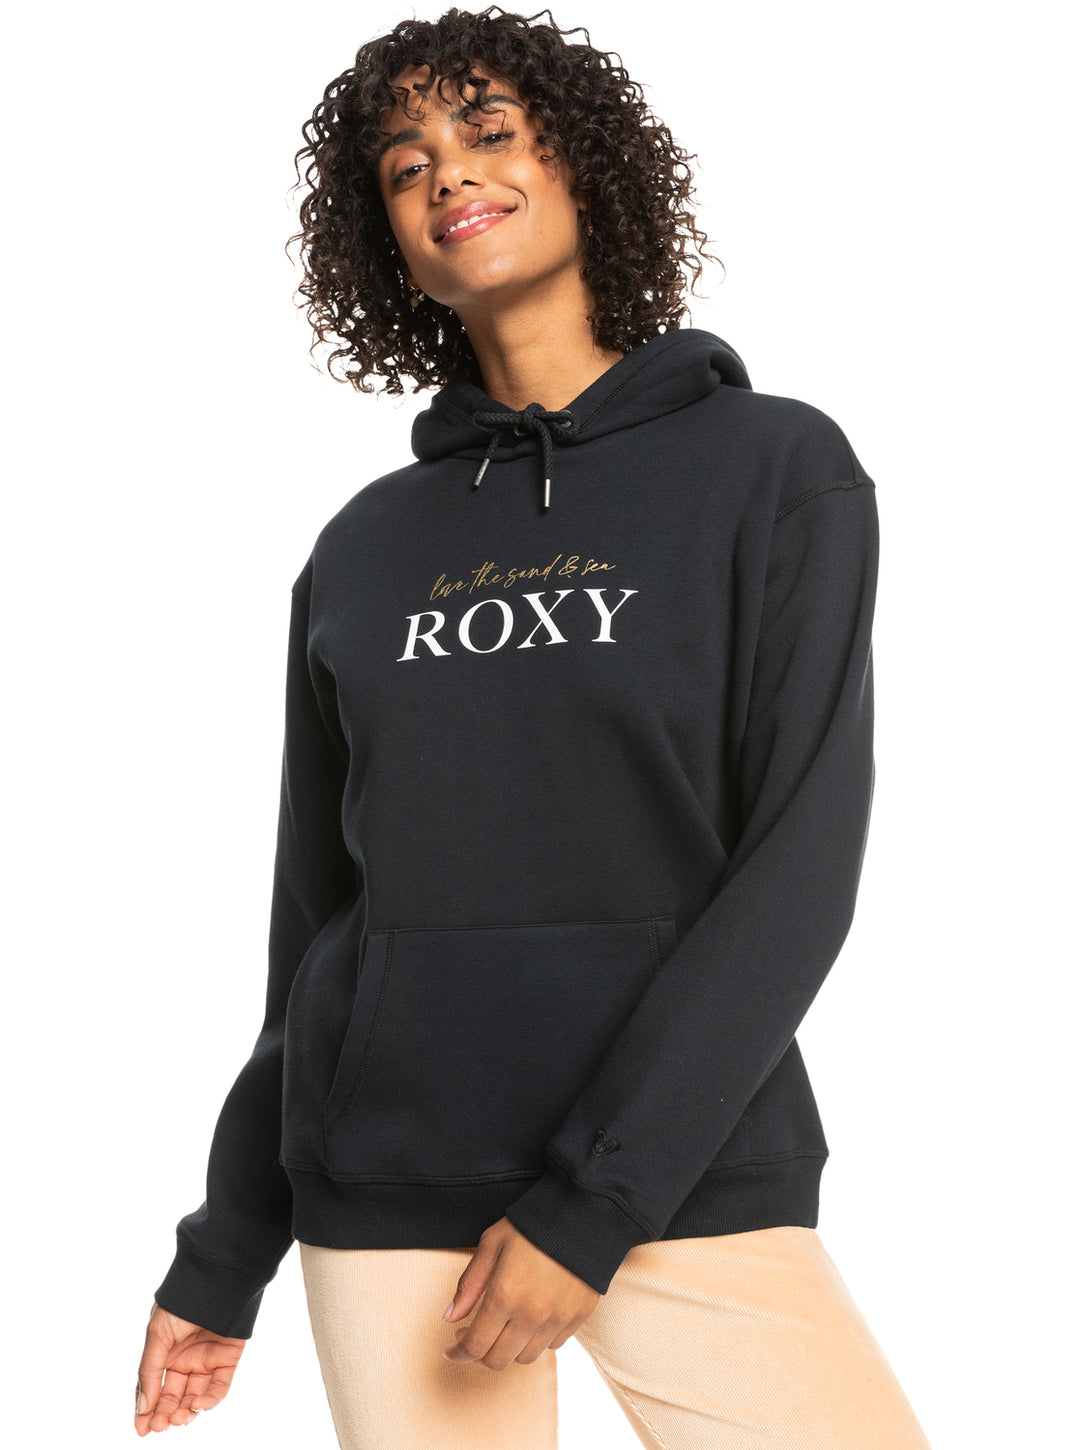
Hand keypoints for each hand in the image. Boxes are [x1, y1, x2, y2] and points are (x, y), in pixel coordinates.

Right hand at [134, 1300, 245, 1434]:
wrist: (217, 1281)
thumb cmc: (182, 1302)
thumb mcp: (157, 1335)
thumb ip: (149, 1371)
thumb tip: (142, 1407)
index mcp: (165, 1353)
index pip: (153, 1388)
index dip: (145, 1410)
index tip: (140, 1430)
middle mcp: (185, 1359)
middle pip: (172, 1397)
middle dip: (164, 1414)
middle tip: (157, 1427)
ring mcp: (207, 1361)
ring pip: (194, 1397)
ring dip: (184, 1411)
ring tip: (175, 1418)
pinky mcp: (227, 1360)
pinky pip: (218, 1387)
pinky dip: (208, 1401)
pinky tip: (196, 1405)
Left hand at [442, 1216, 600, 1370]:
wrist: (581, 1213)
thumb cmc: (531, 1225)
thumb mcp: (491, 1244)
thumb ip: (469, 1284)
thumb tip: (450, 1318)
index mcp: (505, 1296)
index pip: (475, 1346)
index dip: (458, 1353)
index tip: (450, 1349)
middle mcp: (532, 1315)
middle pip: (498, 1360)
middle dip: (479, 1354)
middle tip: (473, 1334)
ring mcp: (557, 1319)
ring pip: (525, 1358)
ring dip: (508, 1349)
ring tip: (503, 1326)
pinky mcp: (578, 1317)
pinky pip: (552, 1345)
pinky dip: (536, 1340)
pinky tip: (530, 1319)